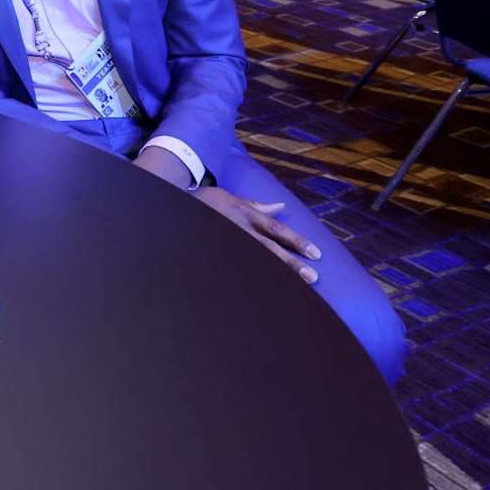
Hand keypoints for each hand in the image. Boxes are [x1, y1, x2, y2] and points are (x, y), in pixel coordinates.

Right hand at [193, 186, 321, 283]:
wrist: (173, 209)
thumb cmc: (204, 202)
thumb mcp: (231, 199)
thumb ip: (256, 206)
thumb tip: (280, 206)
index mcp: (244, 213)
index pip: (276, 228)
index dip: (296, 241)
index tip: (315, 254)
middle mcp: (238, 228)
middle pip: (270, 247)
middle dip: (292, 262)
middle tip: (313, 277)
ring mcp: (227, 242)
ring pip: (257, 259)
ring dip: (277, 273)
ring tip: (296, 286)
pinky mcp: (216, 254)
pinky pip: (237, 268)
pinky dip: (253, 278)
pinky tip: (265, 291)